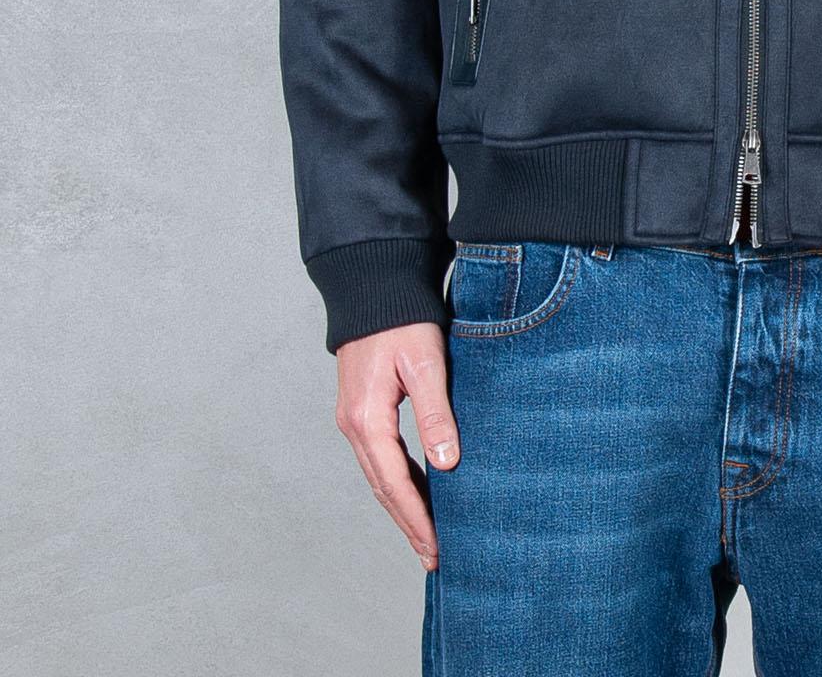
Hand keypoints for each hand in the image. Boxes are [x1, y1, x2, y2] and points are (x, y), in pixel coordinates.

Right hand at [335, 323, 461, 568]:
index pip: (394, 483)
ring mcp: (354, 418)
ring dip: (402, 506)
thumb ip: (435, 414)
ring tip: (427, 536)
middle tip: (434, 556)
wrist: (373, 285)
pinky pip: (380, 457)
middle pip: (382, 488)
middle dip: (408, 523)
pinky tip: (416, 490)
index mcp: (367, 419)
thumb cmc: (402, 320)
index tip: (437, 547)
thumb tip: (447, 465)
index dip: (417, 518)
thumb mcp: (424, 364)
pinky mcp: (362, 408)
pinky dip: (398, 481)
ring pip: (379, 475)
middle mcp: (354, 425)